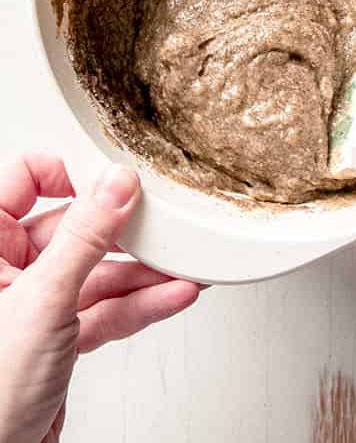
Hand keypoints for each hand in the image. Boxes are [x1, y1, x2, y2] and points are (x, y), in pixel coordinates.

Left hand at [0, 157, 200, 442]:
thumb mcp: (41, 301)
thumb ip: (84, 239)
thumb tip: (116, 184)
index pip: (23, 180)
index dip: (66, 173)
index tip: (109, 177)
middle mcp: (9, 272)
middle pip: (73, 227)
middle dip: (123, 230)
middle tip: (163, 220)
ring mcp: (37, 305)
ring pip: (97, 271)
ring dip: (142, 272)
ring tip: (183, 264)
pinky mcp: (61, 338)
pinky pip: (106, 308)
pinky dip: (140, 304)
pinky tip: (172, 294)